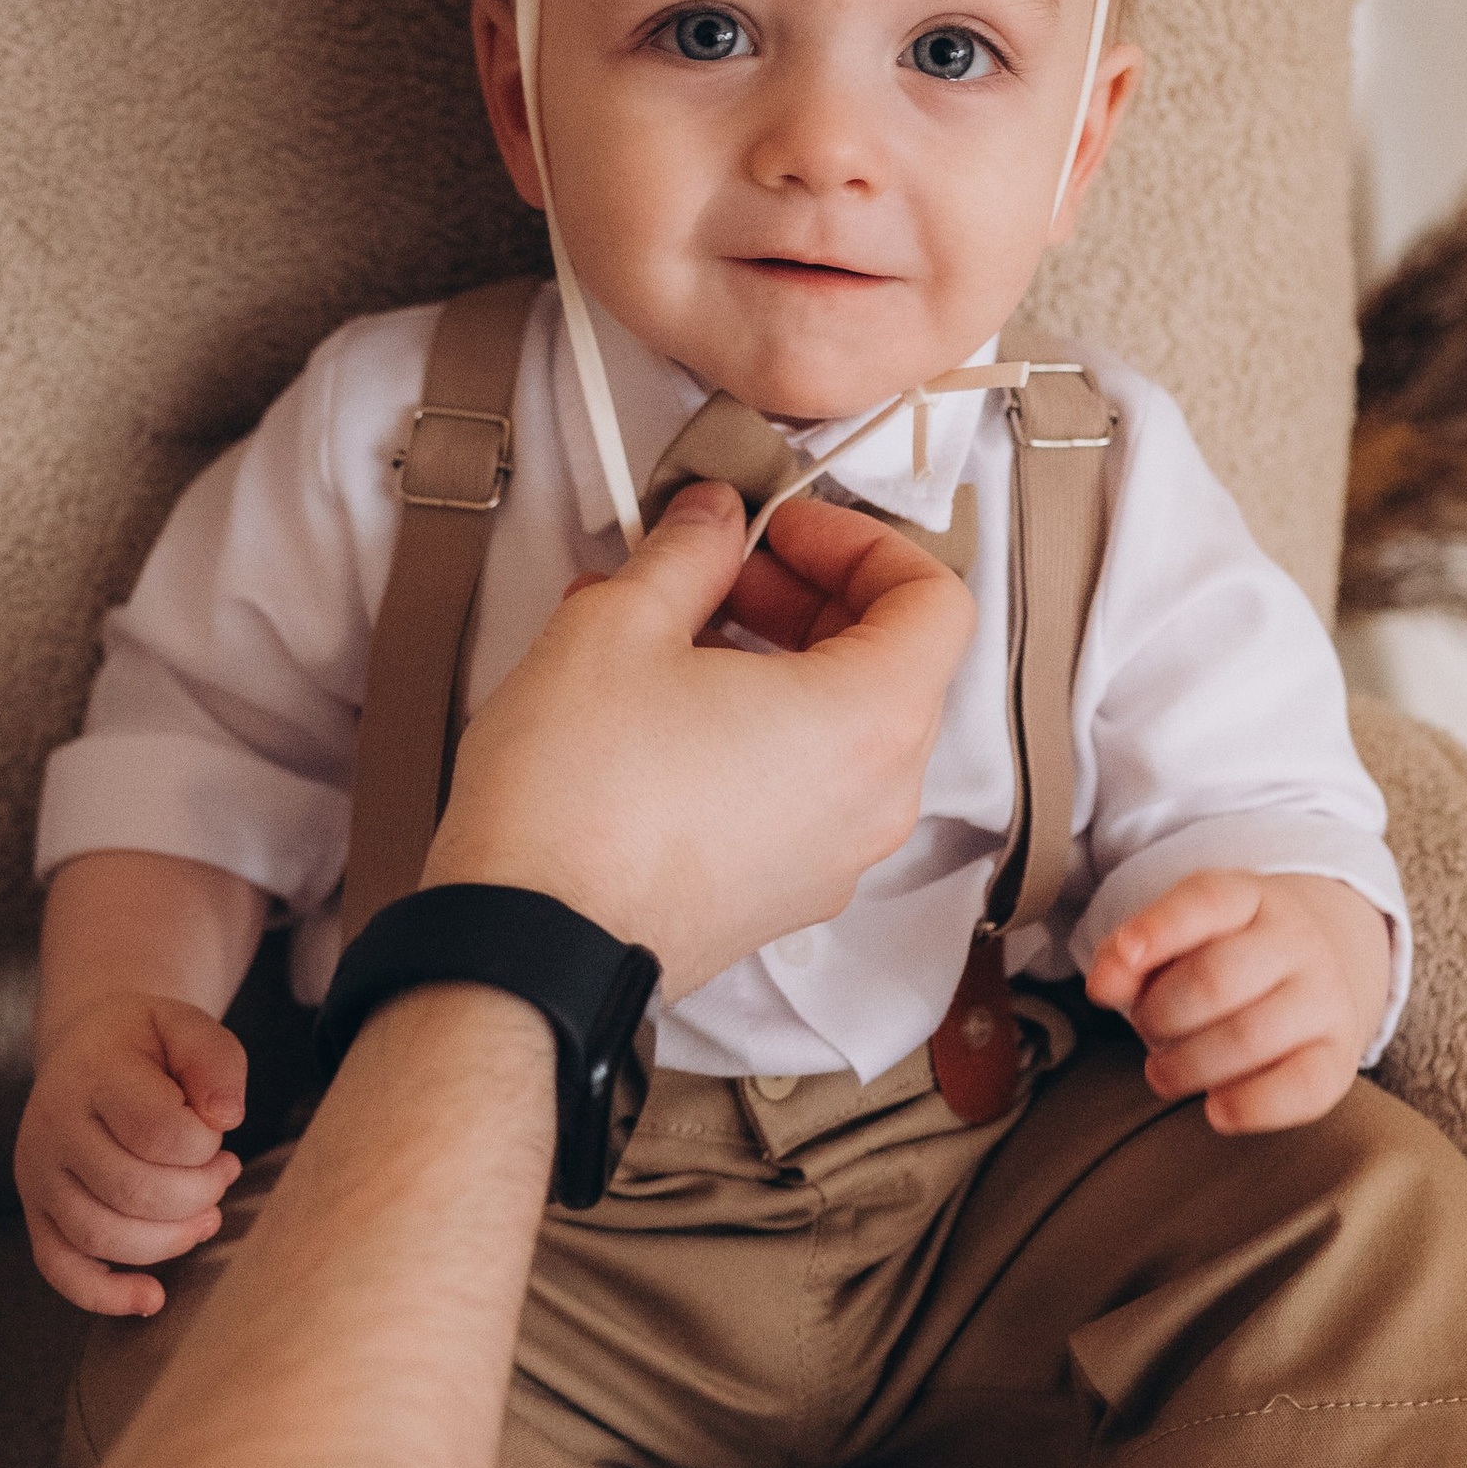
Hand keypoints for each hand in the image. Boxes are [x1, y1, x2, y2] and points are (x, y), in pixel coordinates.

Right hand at [15, 993, 247, 1315]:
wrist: (86, 1048)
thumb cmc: (147, 1045)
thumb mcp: (186, 1026)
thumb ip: (216, 1060)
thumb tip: (226, 1118)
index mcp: (93, 1075)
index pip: (159, 1131)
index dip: (205, 1144)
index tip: (219, 1134)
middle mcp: (54, 1127)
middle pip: (134, 1192)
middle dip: (198, 1194)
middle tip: (223, 1171)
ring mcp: (39, 1175)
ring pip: (101, 1236)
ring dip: (170, 1239)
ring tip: (205, 1215)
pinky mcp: (37, 1213)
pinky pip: (59, 1268)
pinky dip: (105, 1296)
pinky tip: (152, 1299)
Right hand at [425, 482, 974, 991]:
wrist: (531, 946)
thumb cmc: (581, 798)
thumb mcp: (619, 625)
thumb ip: (687, 553)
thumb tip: (713, 521)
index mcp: (869, 720)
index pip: (935, 602)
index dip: (863, 544)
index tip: (785, 529)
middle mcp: (876, 799)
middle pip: (892, 666)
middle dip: (809, 599)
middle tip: (722, 573)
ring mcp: (834, 859)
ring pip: (842, 731)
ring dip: (775, 665)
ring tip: (671, 638)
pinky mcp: (783, 896)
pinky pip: (804, 792)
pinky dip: (758, 735)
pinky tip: (660, 713)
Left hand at [1084, 870, 1392, 1132]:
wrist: (1315, 977)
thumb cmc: (1221, 960)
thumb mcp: (1174, 941)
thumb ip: (1126, 957)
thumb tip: (1102, 985)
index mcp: (1249, 897)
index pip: (1205, 901)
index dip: (1157, 931)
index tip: (1118, 963)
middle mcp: (1296, 940)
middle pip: (1213, 979)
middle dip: (1159, 1016)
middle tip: (1148, 1029)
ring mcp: (1324, 997)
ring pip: (1248, 1036)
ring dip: (1186, 1066)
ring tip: (1165, 1071)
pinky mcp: (1339, 1058)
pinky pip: (1301, 1088)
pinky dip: (1248, 1106)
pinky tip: (1214, 1108)